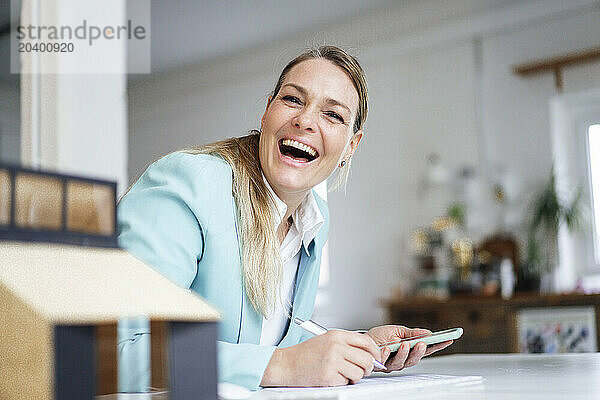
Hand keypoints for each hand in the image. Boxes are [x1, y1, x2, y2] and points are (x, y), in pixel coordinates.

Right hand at [261, 330, 383, 386]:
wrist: (286, 364)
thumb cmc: (306, 354)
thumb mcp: (327, 341)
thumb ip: (346, 344)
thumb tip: (369, 354)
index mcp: (337, 335)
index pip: (367, 342)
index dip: (375, 352)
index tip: (376, 359)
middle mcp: (336, 346)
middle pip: (367, 359)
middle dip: (367, 368)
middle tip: (361, 371)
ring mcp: (333, 361)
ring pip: (359, 373)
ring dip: (353, 377)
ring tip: (341, 374)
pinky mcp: (329, 375)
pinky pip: (346, 382)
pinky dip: (341, 382)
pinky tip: (330, 377)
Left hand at [366, 325, 452, 371]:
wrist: (362, 341)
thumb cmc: (380, 336)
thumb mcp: (397, 330)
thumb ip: (412, 333)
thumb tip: (428, 333)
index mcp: (410, 349)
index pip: (427, 349)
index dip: (439, 345)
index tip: (449, 339)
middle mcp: (403, 359)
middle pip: (416, 359)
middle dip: (420, 351)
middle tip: (423, 343)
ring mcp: (393, 363)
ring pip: (402, 363)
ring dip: (404, 353)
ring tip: (404, 344)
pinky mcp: (381, 365)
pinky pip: (386, 362)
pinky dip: (387, 354)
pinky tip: (387, 348)